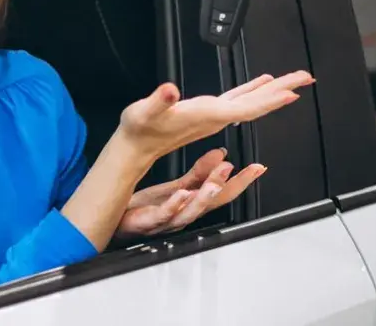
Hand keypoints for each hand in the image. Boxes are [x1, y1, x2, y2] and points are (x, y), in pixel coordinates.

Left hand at [116, 148, 264, 236]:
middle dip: (228, 187)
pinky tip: (181, 193)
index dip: (242, 181)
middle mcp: (184, 213)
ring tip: (214, 182)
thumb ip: (198, 173)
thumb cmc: (147, 208)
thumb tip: (221, 155)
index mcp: (191, 203)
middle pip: (211, 204)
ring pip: (190, 211)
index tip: (258, 167)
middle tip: (240, 170)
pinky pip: (164, 215)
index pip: (223, 192)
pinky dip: (174, 205)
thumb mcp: (175, 186)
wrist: (116, 221)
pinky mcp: (148, 222)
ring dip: (204, 197)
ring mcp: (168, 219)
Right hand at [117, 72, 312, 163]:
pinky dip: (253, 90)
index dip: (269, 100)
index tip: (292, 91)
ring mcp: (214, 116)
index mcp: (207, 116)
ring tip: (293, 79)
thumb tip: (169, 91)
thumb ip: (157, 102)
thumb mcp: (143, 113)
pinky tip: (261, 83)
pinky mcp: (207, 112)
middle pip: (257, 105)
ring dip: (273, 91)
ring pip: (251, 102)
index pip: (246, 108)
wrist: (135, 147)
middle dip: (282, 91)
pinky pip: (239, 100)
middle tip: (306, 77)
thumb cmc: (139, 131)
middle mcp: (215, 118)